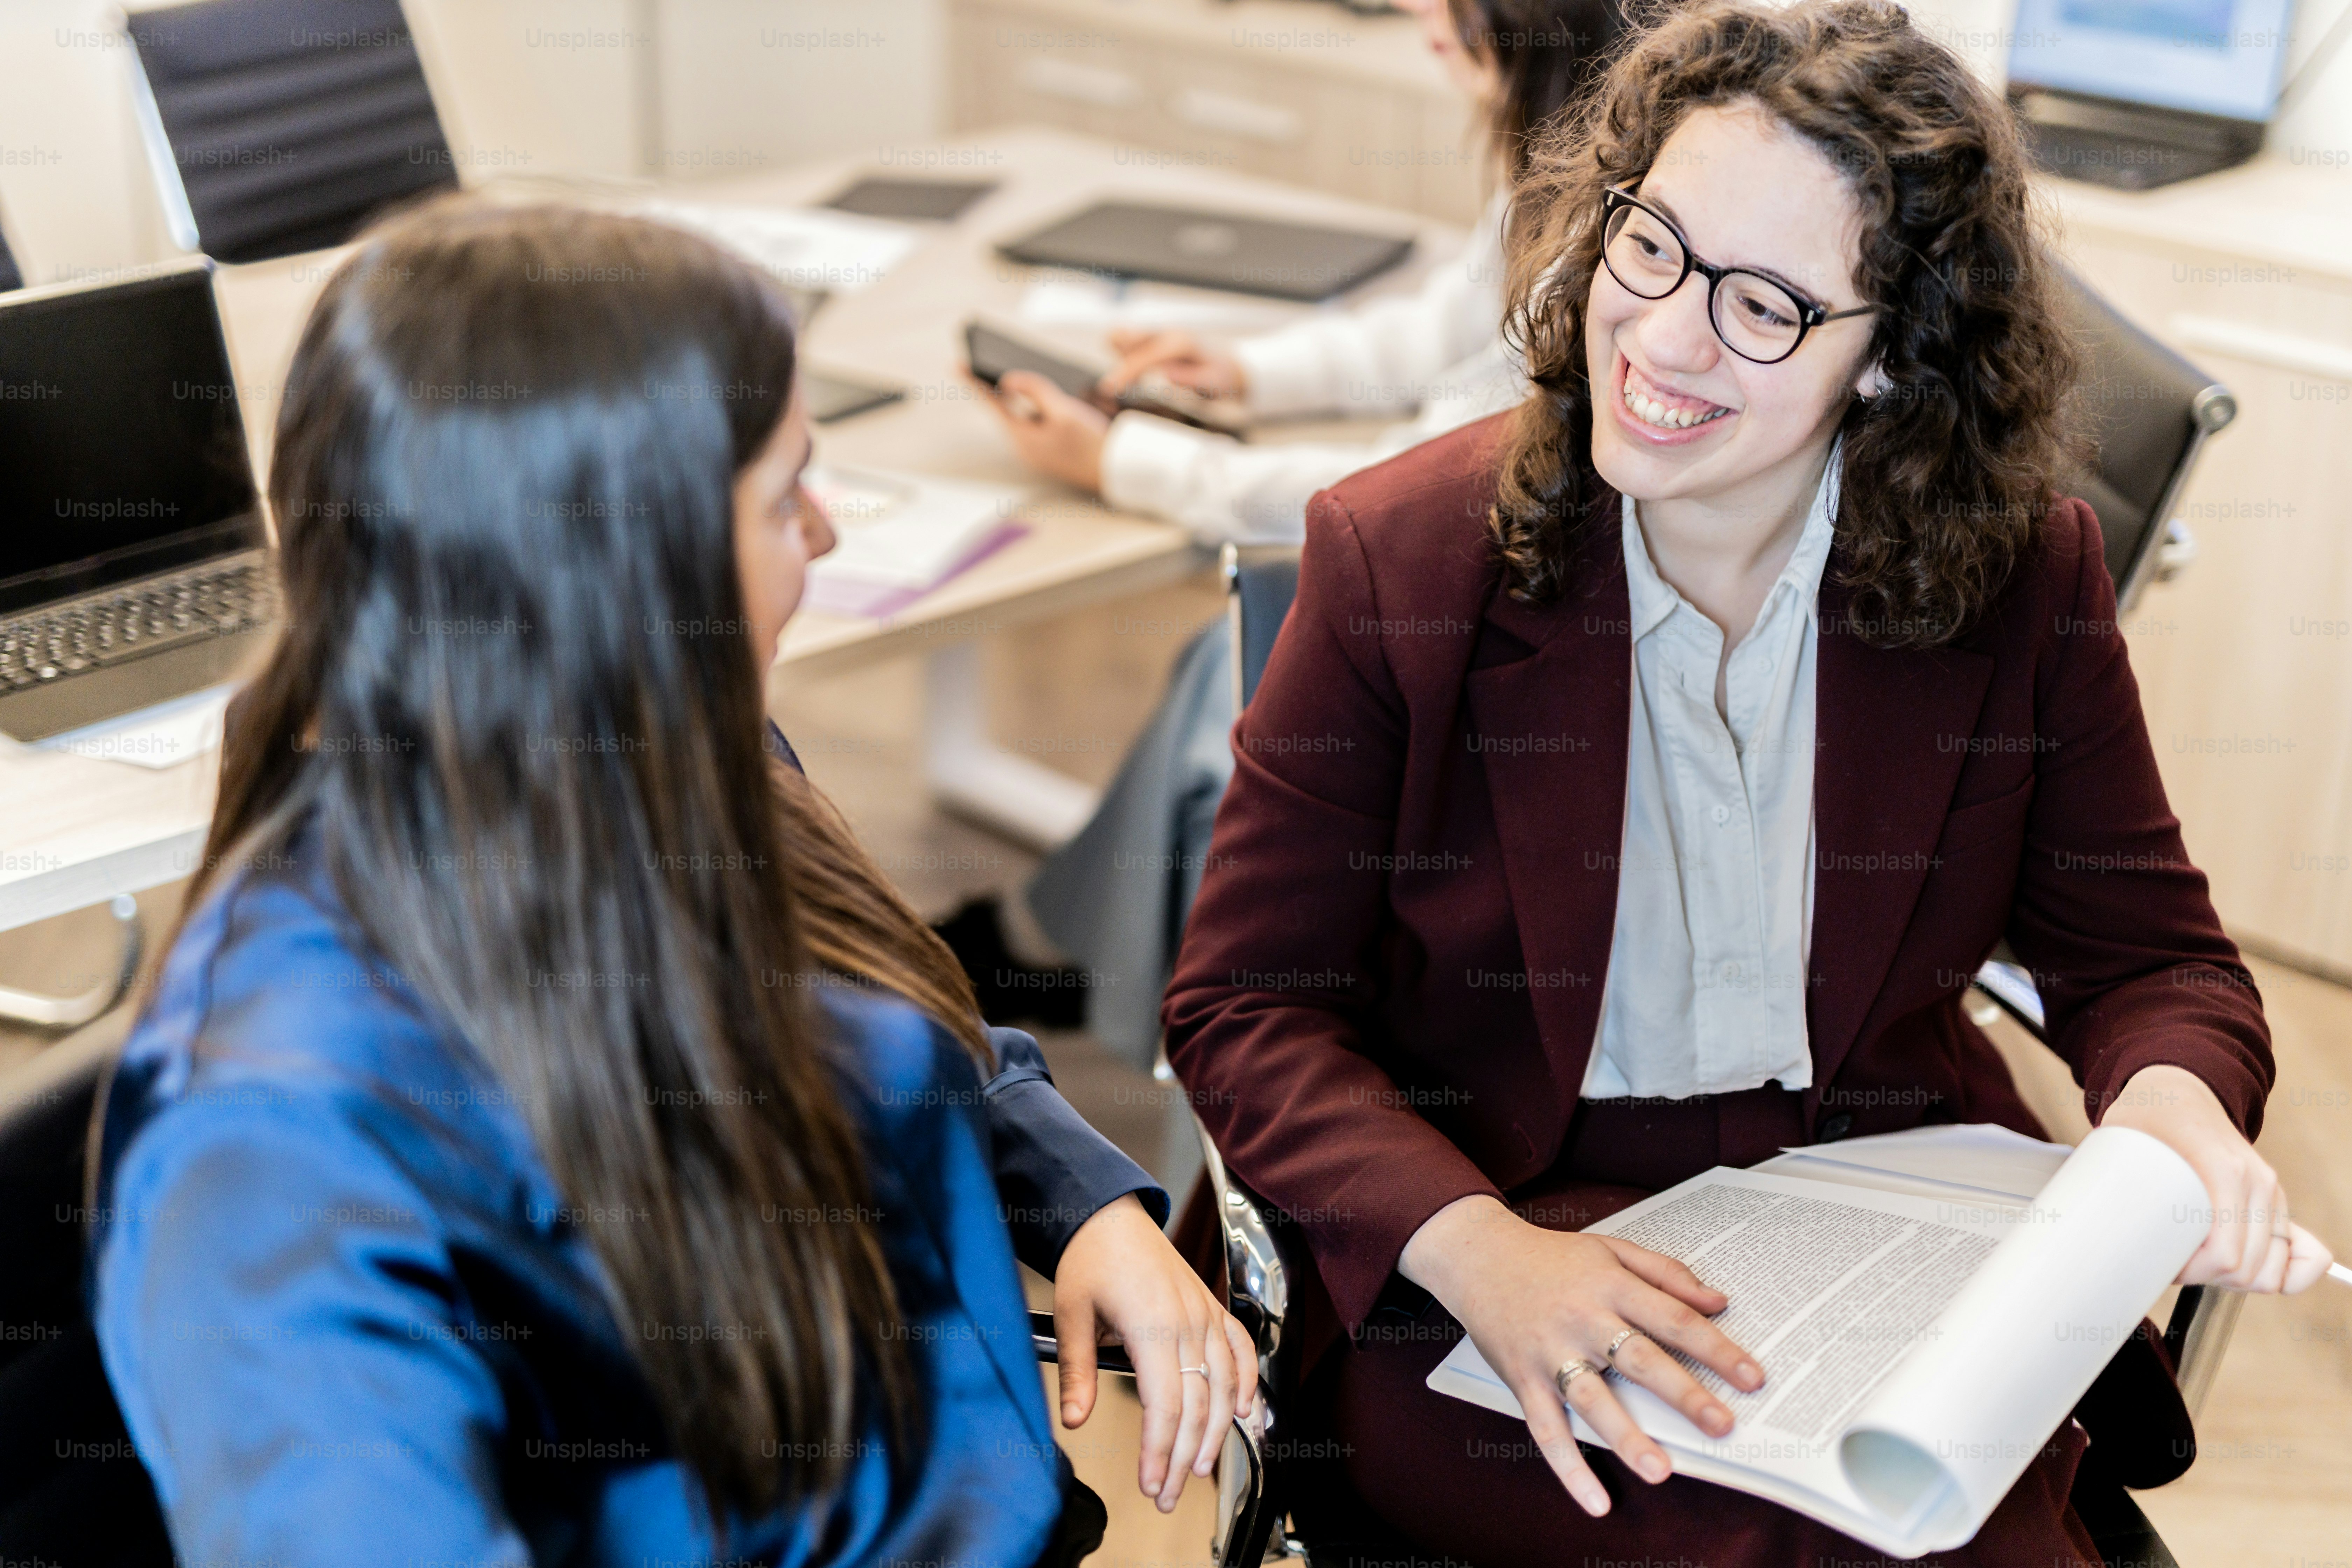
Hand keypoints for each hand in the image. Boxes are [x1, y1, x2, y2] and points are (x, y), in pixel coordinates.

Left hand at [976, 370, 1109, 492]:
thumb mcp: (1063, 409)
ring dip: (1025, 403)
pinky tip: (1052, 407)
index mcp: (1024, 438)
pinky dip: (1039, 414)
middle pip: (1008, 412)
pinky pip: (1038, 429)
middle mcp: (1025, 449)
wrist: (1116, 471)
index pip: (993, 404)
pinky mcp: (1051, 455)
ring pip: (1025, 420)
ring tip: (1027, 389)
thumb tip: (1007, 380)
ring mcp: (1038, 454)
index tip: (957, 365)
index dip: (975, 383)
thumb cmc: (1092, 441)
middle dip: (1001, 391)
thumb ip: (1035, 390)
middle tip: (987, 368)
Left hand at [1051, 1193, 1258, 1511]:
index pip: (1165, 1406)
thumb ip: (1077, 1370)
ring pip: (1224, 1385)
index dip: (1160, 1452)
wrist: (1110, 1216)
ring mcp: (1205, 1315)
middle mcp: (1187, 1323)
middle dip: (1183, 1458)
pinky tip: (1245, 1412)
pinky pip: (1241, 1349)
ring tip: (1199, 1469)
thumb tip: (1073, 1420)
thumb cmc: (1090, 1260)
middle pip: (1197, 1406)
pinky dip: (1248, 1382)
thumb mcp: (1071, 1313)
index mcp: (1152, 1326)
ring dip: (1217, 1433)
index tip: (1150, 1484)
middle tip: (1166, 1494)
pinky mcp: (1212, 1307)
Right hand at [1099, 328, 1246, 401]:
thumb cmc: (1219, 376)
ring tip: (1133, 381)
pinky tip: (1137, 375)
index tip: (1109, 389)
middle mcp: (1166, 332)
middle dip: (1118, 361)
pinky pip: (1126, 341)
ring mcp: (1157, 332)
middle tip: (1117, 389)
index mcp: (1179, 343)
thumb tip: (1167, 374)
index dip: (1126, 371)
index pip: (1146, 355)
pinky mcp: (1151, 338)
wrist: (1224, 364)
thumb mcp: (1214, 383)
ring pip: (1122, 335)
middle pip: (1125, 335)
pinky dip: (1124, 356)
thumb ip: (1193, 379)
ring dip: (1119, 357)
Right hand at [1399, 1195, 1764, 1516]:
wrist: (1477, 1256)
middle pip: (1640, 1359)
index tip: (1753, 1378)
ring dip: (1626, 1437)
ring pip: (1592, 1399)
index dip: (1716, 1348)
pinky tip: (1595, 1500)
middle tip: (1722, 1426)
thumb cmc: (1551, 1257)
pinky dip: (1568, 1467)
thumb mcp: (1611, 1249)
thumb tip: (1718, 1301)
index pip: (1673, 1318)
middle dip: (1684, 1394)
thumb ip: (1666, 1273)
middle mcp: (1583, 1319)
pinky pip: (1546, 1428)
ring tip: (1661, 1471)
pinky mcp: (1522, 1379)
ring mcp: (1550, 1352)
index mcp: (1610, 1285)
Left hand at [2100, 1063, 2334, 1292]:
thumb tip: (2101, 1241)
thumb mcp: (2123, 1142)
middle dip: (2208, 1279)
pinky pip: (2300, 1255)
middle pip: (2248, 1269)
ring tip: (2200, 1264)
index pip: (2223, 1255)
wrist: (2181, 1092)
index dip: (2191, 1274)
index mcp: (2224, 1170)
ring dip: (2235, 1279)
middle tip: (2175, 1265)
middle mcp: (2257, 1182)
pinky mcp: (2276, 1201)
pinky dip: (2275, 1272)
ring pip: (2272, 1270)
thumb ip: (2113, 1184)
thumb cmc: (2151, 1117)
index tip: (2164, 1264)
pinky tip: (2240, 1270)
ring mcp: (2271, 1191)